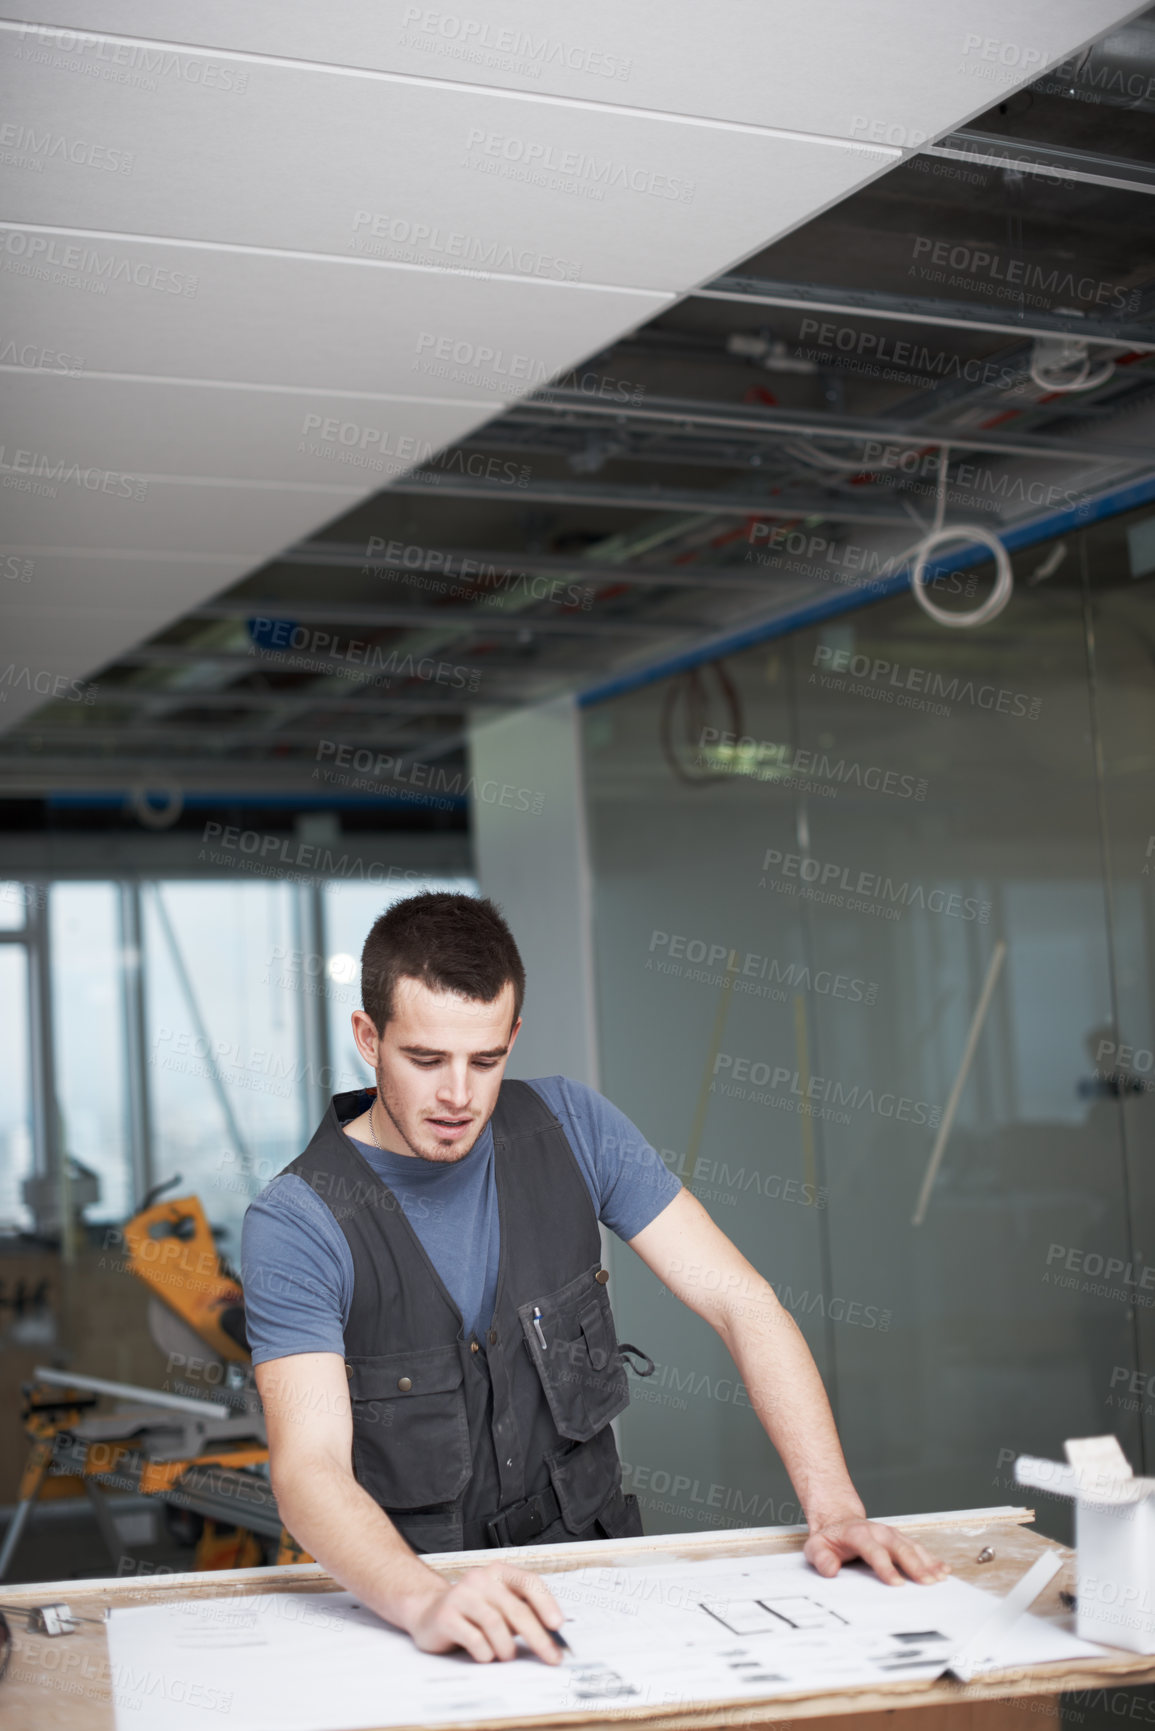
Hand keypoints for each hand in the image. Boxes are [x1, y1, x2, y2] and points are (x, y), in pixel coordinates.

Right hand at [405, 1561, 567, 1664]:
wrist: (428, 1611)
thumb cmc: (472, 1612)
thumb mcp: (499, 1606)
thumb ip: (522, 1613)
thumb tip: (552, 1635)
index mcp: (498, 1572)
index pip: (529, 1582)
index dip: (546, 1603)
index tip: (558, 1625)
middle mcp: (480, 1579)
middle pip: (516, 1608)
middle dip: (538, 1636)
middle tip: (551, 1656)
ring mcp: (461, 1596)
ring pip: (496, 1623)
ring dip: (507, 1647)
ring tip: (507, 1656)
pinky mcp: (446, 1616)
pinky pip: (474, 1638)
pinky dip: (485, 1652)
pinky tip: (485, 1655)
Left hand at [804, 1517, 950, 1585]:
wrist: (838, 1522)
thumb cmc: (829, 1540)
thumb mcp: (815, 1548)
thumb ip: (821, 1558)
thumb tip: (831, 1569)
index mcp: (857, 1534)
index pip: (873, 1549)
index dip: (885, 1566)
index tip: (896, 1584)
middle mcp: (878, 1532)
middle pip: (898, 1546)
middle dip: (914, 1564)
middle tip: (927, 1583)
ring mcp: (891, 1535)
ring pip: (912, 1546)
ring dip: (927, 1562)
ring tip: (940, 1577)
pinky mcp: (899, 1540)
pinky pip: (918, 1548)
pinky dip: (932, 1558)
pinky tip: (944, 1569)